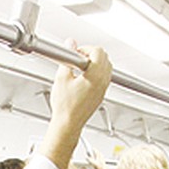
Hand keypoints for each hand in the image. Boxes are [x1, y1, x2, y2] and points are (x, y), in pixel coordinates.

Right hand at [40, 43, 111, 168]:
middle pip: (105, 58)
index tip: (76, 53)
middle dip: (92, 54)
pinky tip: (83, 79)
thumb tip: (70, 44)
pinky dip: (96, 73)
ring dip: (95, 63)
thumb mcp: (62, 78)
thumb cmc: (65, 107)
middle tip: (78, 58)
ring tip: (80, 69)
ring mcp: (103, 89)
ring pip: (107, 67)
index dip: (85, 48)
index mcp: (95, 76)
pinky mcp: (101, 95)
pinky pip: (104, 78)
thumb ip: (67, 58)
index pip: (98, 51)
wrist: (68, 124)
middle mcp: (103, 82)